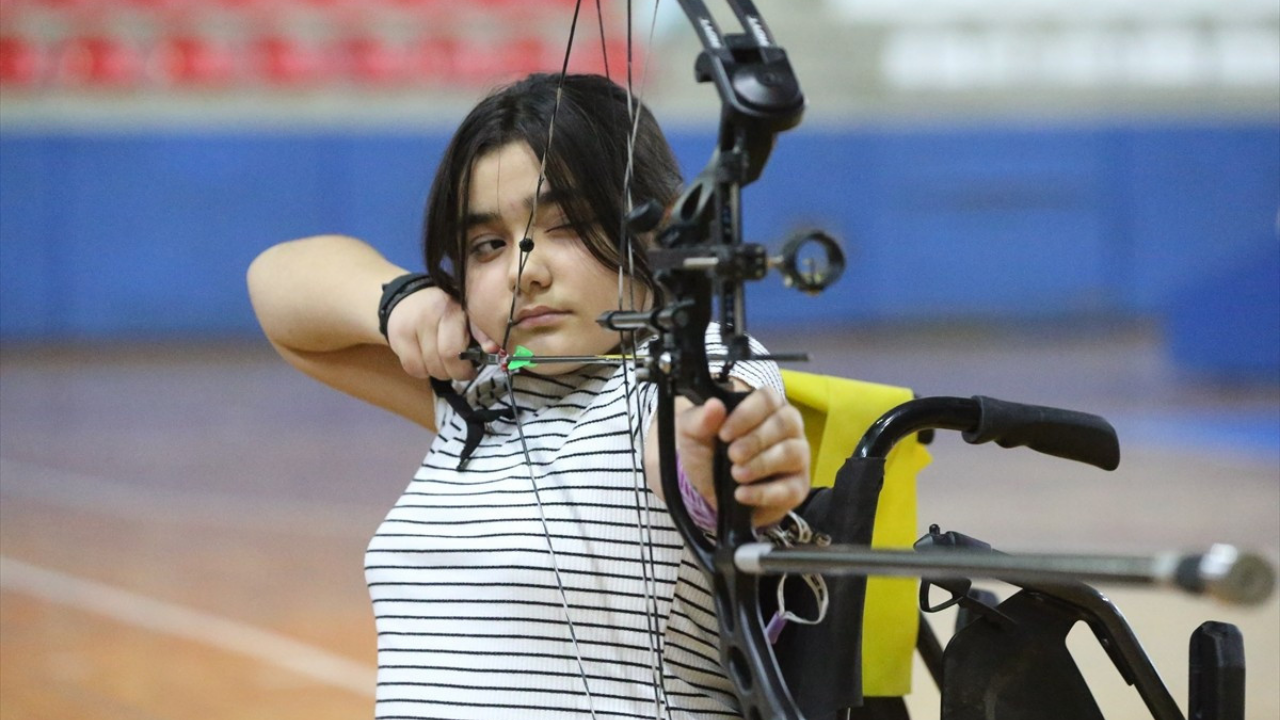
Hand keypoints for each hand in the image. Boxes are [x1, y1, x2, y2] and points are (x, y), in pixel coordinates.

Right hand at [384, 287, 498, 380]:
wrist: (407, 299)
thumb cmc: (444, 312)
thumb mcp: (465, 316)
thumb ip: (480, 332)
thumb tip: (493, 349)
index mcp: (455, 308)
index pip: (463, 342)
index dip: (470, 363)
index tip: (474, 368)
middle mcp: (432, 313)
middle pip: (448, 357)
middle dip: (457, 371)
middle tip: (459, 368)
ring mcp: (412, 325)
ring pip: (431, 367)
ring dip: (440, 372)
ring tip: (442, 361)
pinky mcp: (398, 337)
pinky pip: (414, 369)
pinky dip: (423, 371)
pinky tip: (426, 360)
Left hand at [675, 387, 809, 527]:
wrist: (706, 490)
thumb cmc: (707, 452)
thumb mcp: (693, 434)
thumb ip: (700, 419)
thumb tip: (714, 405)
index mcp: (765, 407)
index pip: (767, 399)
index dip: (747, 414)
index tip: (724, 433)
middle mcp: (788, 428)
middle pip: (786, 423)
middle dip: (756, 440)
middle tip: (732, 455)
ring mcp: (797, 457)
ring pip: (793, 453)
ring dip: (763, 464)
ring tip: (736, 474)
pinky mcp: (796, 487)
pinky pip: (791, 489)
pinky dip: (764, 493)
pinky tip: (741, 495)